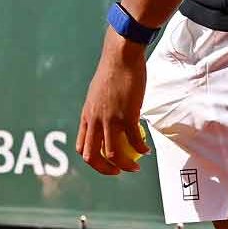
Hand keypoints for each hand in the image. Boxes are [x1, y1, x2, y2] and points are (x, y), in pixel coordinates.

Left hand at [76, 29, 150, 175]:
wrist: (121, 57)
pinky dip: (140, 149)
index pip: (82, 147)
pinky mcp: (127, 115)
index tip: (105, 163)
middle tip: (118, 171)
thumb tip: (106, 122)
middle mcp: (95, 120)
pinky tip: (146, 150)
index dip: (93, 160)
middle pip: (92, 156)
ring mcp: (110, 119)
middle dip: (105, 169)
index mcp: (87, 115)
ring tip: (135, 167)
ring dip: (125, 165)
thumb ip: (100, 111)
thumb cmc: (112, 72)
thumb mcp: (99, 95)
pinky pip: (134, 140)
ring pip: (113, 154)